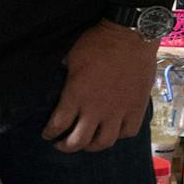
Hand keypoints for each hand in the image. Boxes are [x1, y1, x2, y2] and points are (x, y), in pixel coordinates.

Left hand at [41, 21, 157, 152]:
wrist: (131, 37)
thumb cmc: (97, 44)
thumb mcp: (70, 58)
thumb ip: (63, 76)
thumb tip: (58, 82)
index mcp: (75, 96)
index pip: (58, 125)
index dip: (50, 133)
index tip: (47, 135)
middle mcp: (95, 109)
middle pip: (78, 141)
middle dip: (66, 146)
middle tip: (61, 144)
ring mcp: (118, 111)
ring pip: (104, 142)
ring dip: (91, 146)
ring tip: (86, 143)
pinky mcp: (136, 109)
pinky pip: (128, 132)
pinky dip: (118, 136)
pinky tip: (113, 132)